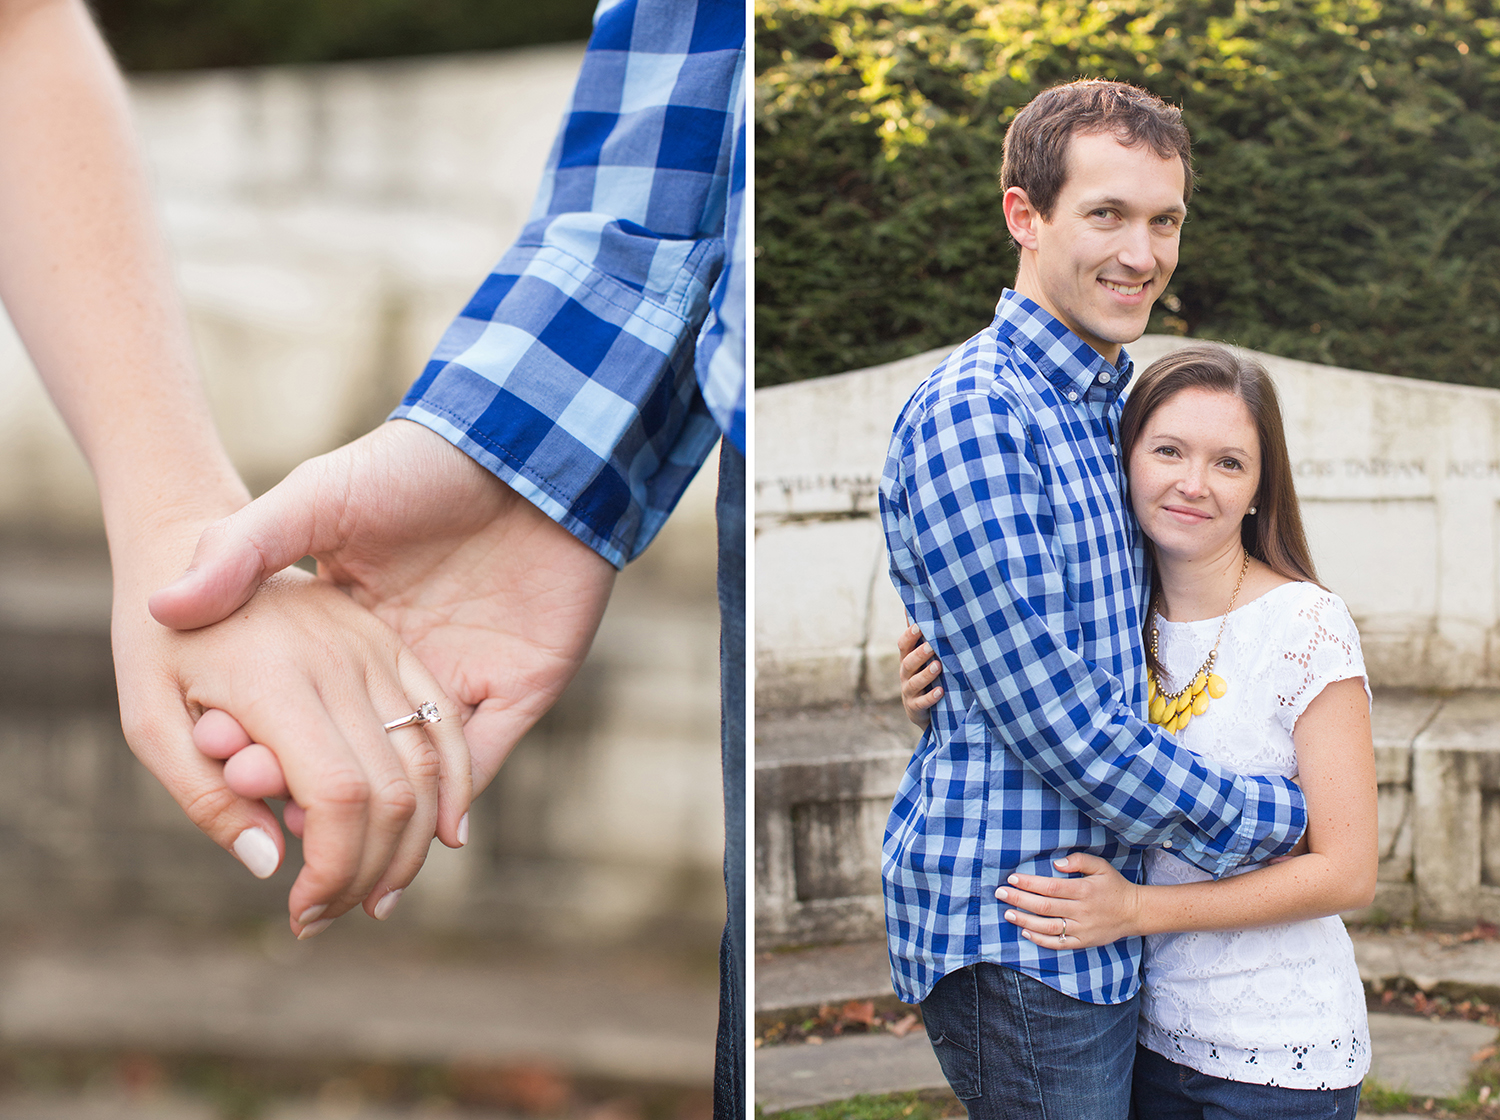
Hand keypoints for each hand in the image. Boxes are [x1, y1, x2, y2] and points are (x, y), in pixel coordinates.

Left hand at [114, 554, 472, 936]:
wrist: (187, 542)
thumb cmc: (157, 643)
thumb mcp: (146, 718)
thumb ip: (204, 796)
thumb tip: (269, 864)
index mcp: (277, 681)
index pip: (336, 795)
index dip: (332, 867)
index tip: (302, 910)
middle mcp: (341, 662)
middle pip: (392, 791)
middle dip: (370, 872)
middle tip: (331, 914)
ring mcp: (376, 648)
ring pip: (429, 762)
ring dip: (414, 843)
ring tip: (375, 892)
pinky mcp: (393, 643)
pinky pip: (444, 720)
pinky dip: (456, 782)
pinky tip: (445, 833)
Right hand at [149, 419, 617, 804]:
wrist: (524, 442)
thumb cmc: (414, 463)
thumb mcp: (316, 498)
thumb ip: (247, 548)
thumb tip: (166, 606)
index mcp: (348, 631)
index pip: (301, 710)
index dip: (267, 746)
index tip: (229, 771)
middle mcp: (402, 664)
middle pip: (357, 754)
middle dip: (321, 807)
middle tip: (288, 841)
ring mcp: (464, 676)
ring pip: (418, 771)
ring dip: (388, 823)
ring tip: (350, 868)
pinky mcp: (523, 684)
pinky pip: (487, 753)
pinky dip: (461, 797)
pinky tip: (430, 835)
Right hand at [897, 623, 942, 727]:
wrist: (922, 709)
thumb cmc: (924, 674)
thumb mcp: (921, 656)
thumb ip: (919, 635)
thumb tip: (913, 604)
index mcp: (907, 658)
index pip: (903, 645)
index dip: (910, 635)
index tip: (921, 626)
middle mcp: (905, 674)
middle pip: (908, 662)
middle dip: (919, 654)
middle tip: (931, 645)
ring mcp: (909, 691)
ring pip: (914, 682)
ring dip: (926, 674)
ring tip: (938, 666)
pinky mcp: (915, 708)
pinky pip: (921, 703)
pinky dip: (930, 698)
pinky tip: (941, 692)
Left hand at [995, 852, 1141, 949]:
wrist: (1134, 912)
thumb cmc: (1114, 885)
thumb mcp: (1101, 866)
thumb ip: (1079, 860)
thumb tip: (1056, 864)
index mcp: (1083, 890)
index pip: (1050, 887)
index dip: (1029, 883)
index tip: (1012, 878)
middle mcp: (1081, 910)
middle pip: (1044, 906)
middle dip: (1019, 899)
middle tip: (1000, 893)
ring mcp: (1081, 928)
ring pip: (1048, 927)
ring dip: (1024, 920)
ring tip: (1007, 913)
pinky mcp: (1082, 941)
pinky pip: (1058, 943)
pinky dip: (1040, 939)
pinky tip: (1025, 931)